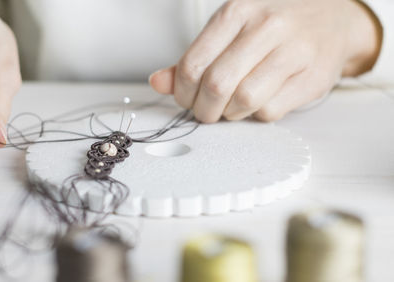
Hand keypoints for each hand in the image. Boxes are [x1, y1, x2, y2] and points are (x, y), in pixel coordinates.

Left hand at [150, 0, 380, 121]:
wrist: (332, 18)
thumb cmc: (271, 26)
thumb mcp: (229, 30)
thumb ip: (192, 58)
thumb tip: (158, 82)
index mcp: (236, 11)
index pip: (193, 64)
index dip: (182, 92)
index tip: (187, 98)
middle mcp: (266, 27)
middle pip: (217, 85)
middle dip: (204, 109)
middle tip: (206, 111)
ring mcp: (293, 51)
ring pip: (244, 100)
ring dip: (230, 113)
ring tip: (231, 106)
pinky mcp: (312, 77)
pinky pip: (269, 111)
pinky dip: (256, 115)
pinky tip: (258, 102)